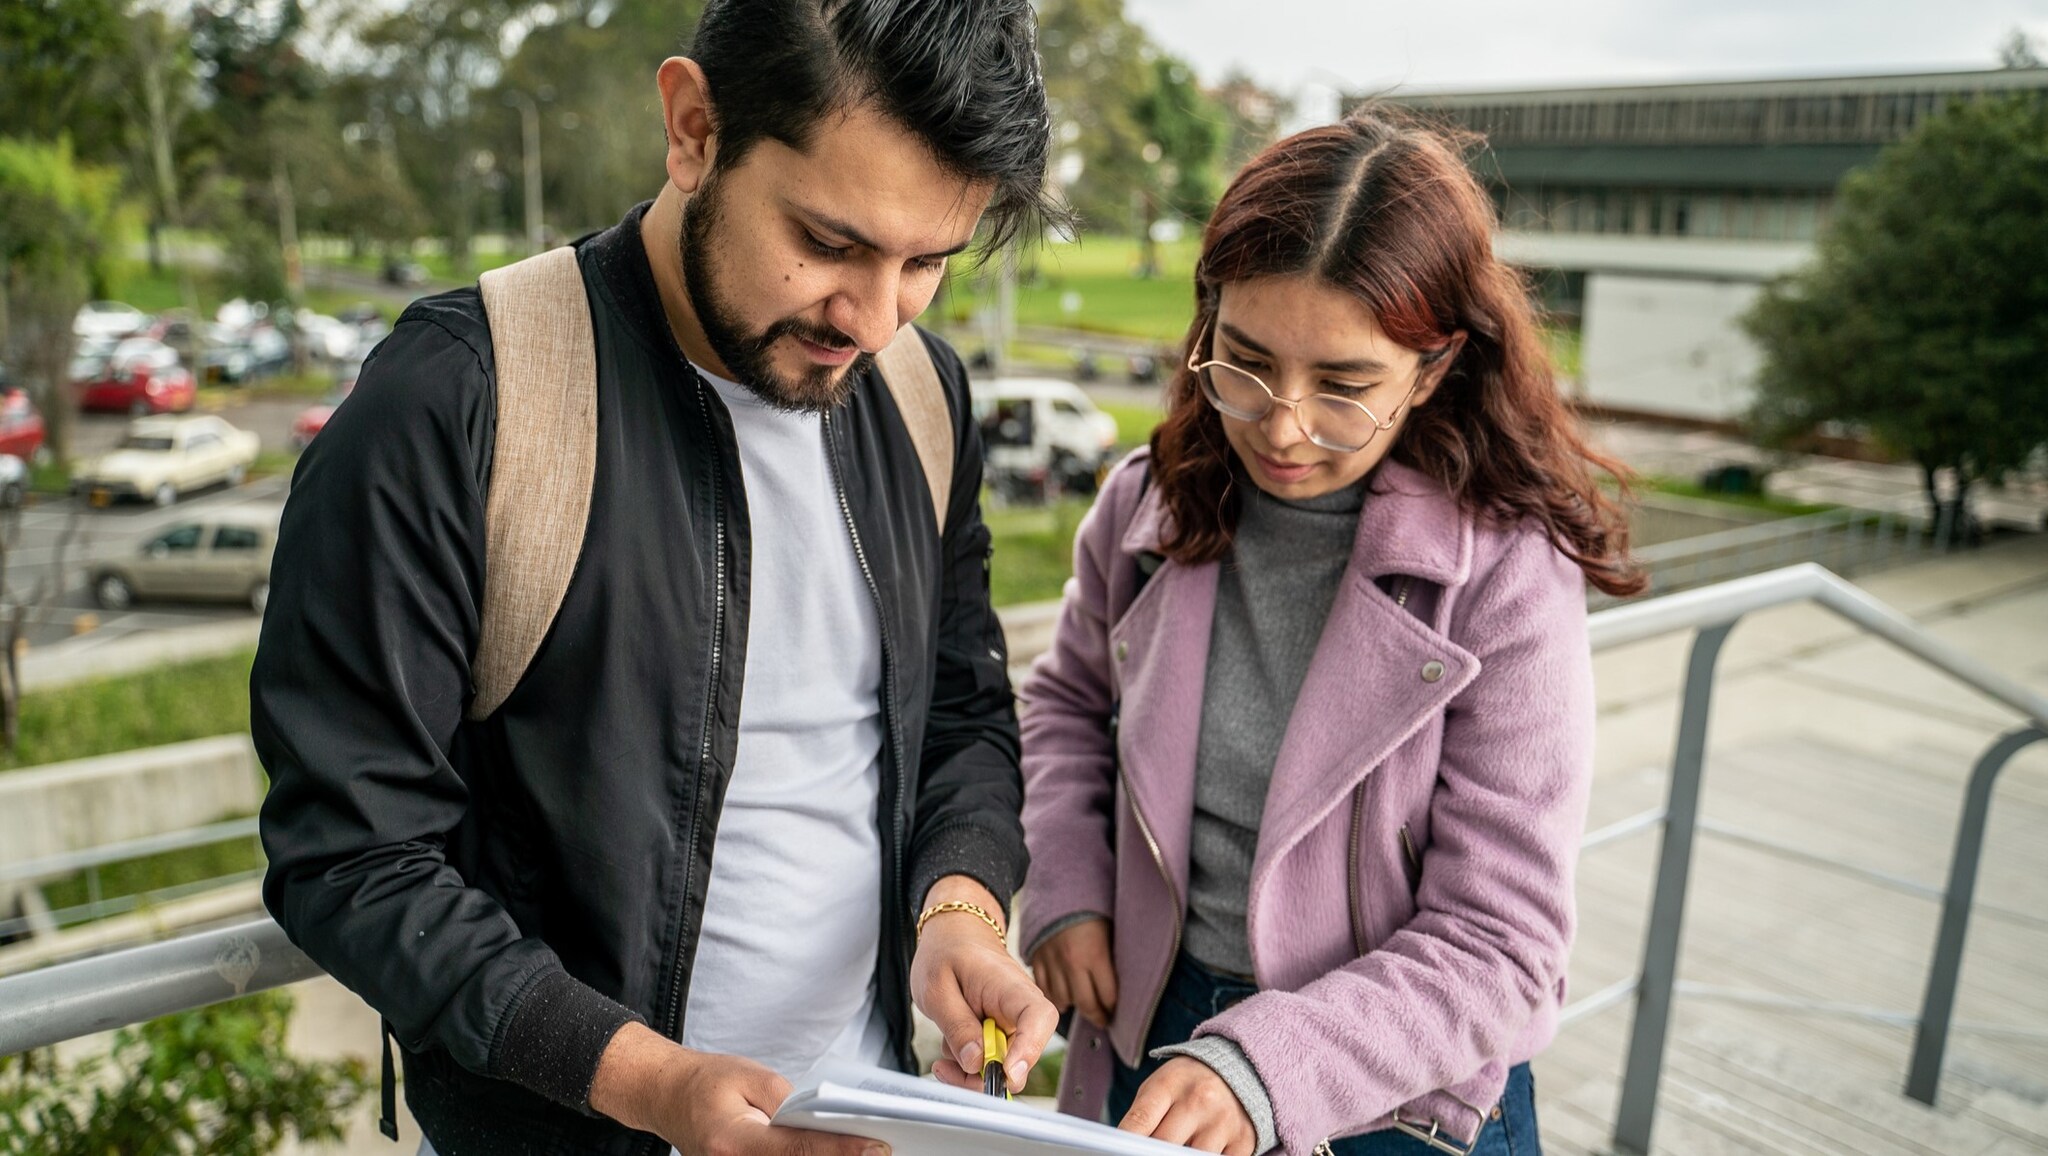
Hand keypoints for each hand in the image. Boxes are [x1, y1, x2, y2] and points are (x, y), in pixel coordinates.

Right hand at [589, 1022, 885, 1155]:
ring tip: (867, 1152)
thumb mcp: (751, 1076)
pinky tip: (839, 1152)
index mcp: (734, 1141)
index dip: (841, 1150)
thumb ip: (790, 1102)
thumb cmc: (708, 1082)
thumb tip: (830, 1123)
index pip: (798, 1150)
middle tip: (885, 1151)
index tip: (878, 1147)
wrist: (667, 1098)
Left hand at [912, 876, 1058, 1092]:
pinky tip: (950, 1050)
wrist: (953, 936)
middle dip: (986, 1074)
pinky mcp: (1002, 1034)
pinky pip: (992, 1061)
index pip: (1039, 1018)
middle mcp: (1020, 1008)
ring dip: (972, 1072)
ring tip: (943, 1057)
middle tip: (949, 1070)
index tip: (1005, 1071)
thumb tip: (975, 1062)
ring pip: (1004, 1065)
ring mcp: (1013, 1023)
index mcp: (1010, 986)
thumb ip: (956, 1025)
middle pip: (1021, 1055)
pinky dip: (969, 1065)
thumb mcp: (937, 988)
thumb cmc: (946, 953)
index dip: (1029, 1050)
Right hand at [1028, 916, 1117, 1028]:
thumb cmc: (1093, 906)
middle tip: (1104, 1020)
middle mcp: (1072, 963)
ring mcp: (1051, 962)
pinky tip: (1063, 995)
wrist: (1061, 884)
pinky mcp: (1036, 958)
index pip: (1108, 996)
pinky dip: (1053, 995)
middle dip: (1098, 1015)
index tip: (1118, 1012)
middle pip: (1086, 1004)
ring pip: (1062, 1000)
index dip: (1115, 1007)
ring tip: (1082, 1005)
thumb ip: (1113, 958)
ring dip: (1073, 1005)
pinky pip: (1043, 988)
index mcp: (1094, 955)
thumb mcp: (1111, 929)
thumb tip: (1123, 985)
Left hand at [1118, 1057, 1256, 1155]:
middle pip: (1162, 1147)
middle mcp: (1199, 1101)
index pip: (1139, 1121)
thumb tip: (1123, 1149)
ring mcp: (1223, 1122)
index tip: (1115, 1152)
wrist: (1236, 1067)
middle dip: (1150, 1154)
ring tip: (1176, 1147)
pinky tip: (1198, 1149)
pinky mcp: (1243, 1141)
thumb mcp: (1159, 1087)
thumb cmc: (1187, 1084)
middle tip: (1146, 1152)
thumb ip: (1141, 1118)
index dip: (1125, 1144)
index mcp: (1170, 1083)